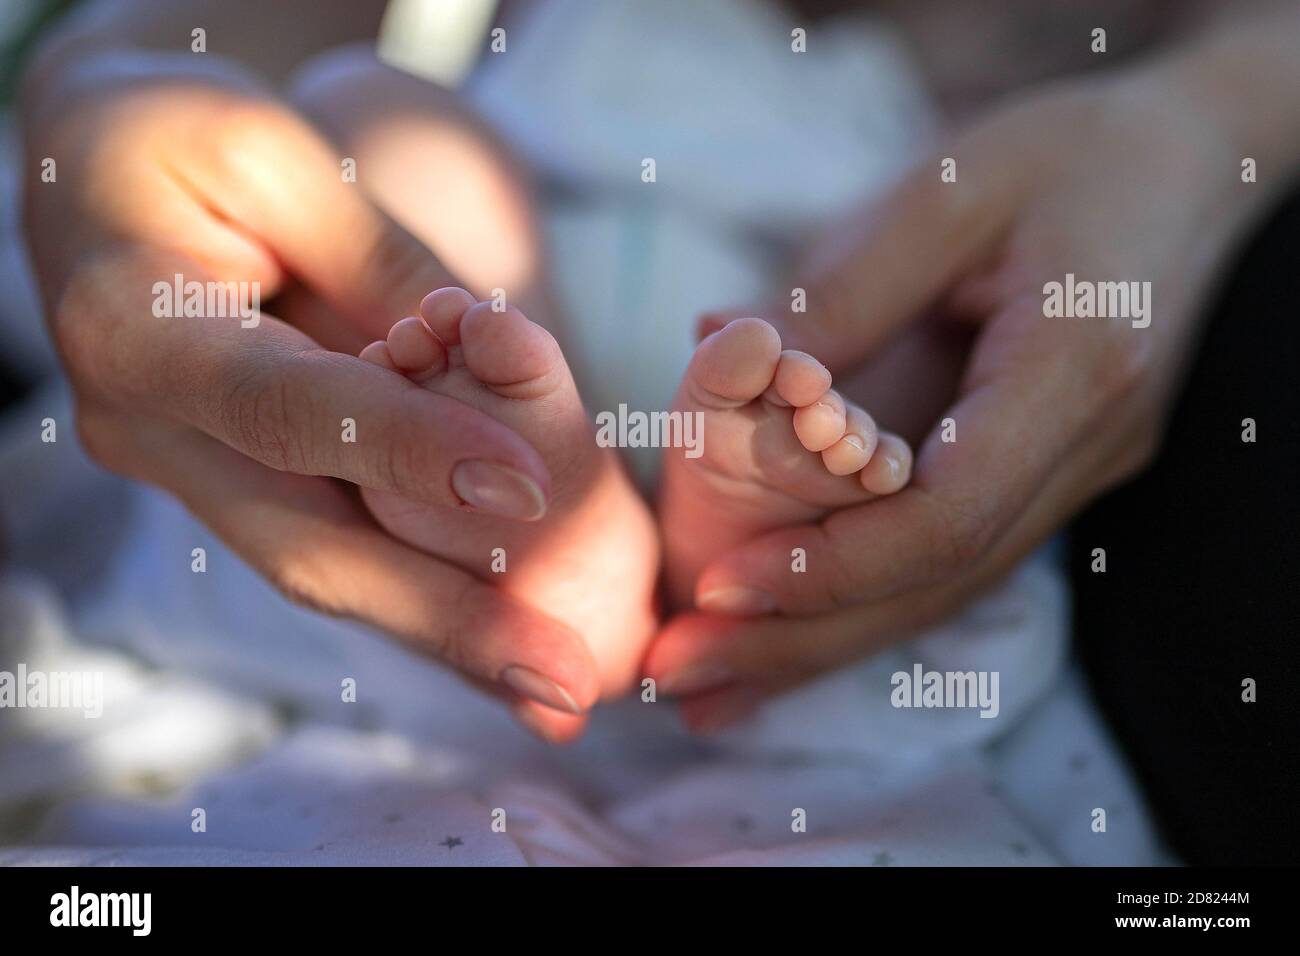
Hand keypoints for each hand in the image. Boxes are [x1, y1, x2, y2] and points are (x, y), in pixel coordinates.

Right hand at [20, 50, 598, 740]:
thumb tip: (483, 353)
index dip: (407, 450)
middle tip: (560, 676)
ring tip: (555, 683)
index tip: (528, 491)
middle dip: (441, 618)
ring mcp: (188, 473)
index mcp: (141, 331)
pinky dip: (419, 598)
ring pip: (323, 569)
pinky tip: (501, 645)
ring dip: (444, 633)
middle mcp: (151, 430)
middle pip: (304, 544)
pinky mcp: (234, 484)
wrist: (89, 180)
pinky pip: (333, 547)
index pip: (288, 408)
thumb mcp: (275, 154)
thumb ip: (375, 260)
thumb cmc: (177, 139)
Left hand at [645, 67, 1270, 727]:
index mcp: (1076, 365)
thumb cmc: (1065, 156)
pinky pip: (952, 558)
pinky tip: (787, 632)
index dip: (832, 562)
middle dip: (805, 637)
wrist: (1188, 164)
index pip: (951, 510)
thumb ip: (841, 291)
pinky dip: (865, 600)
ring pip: (946, 588)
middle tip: (681, 675)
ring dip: (825, 641)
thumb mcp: (945, 192)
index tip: (722, 587)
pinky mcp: (1052, 472)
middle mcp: (1090, 444)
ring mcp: (1079, 470)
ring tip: (710, 682)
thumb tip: (716, 355)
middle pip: (940, 579)